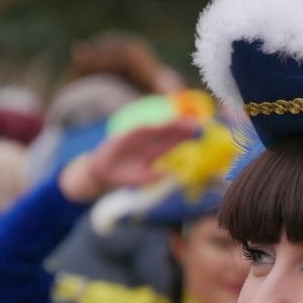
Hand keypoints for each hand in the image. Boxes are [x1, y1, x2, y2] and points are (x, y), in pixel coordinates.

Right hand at [58, 121, 197, 201]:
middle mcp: (149, 142)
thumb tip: (172, 175)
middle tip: (196, 124)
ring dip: (168, 124)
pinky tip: (157, 125)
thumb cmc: (125, 177)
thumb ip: (156, 177)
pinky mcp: (125, 136)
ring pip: (156, 128)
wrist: (103, 173)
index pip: (173, 142)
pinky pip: (137, 130)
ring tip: (181, 122)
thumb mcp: (142, 180)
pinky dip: (146, 127)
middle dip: (181, 127)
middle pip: (168, 132)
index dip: (185, 136)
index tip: (198, 131)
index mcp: (156, 152)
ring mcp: (138, 138)